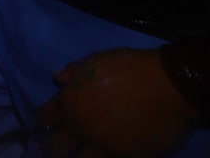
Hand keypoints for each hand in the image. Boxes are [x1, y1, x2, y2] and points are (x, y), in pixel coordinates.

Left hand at [40, 48, 196, 157]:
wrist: (167, 87)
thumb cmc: (128, 68)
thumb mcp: (94, 61)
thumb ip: (73, 72)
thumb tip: (58, 78)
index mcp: (69, 103)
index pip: (45, 118)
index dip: (42, 123)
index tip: (42, 128)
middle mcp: (81, 128)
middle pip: (56, 146)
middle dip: (52, 148)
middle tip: (51, 150)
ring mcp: (103, 146)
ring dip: (75, 157)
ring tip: (76, 156)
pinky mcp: (126, 157)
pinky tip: (103, 156)